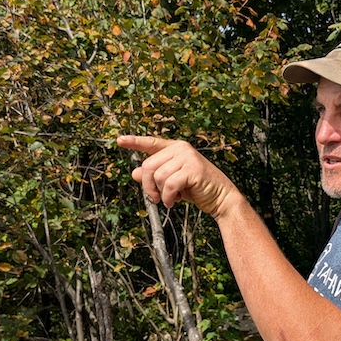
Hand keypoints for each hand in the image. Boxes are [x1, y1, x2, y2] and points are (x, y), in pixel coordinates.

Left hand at [117, 135, 239, 217]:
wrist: (221, 198)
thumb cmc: (197, 189)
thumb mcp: (171, 182)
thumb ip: (154, 176)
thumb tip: (135, 173)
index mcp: (175, 148)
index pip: (151, 143)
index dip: (134, 142)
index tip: (119, 140)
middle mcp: (181, 149)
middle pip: (149, 166)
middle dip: (148, 186)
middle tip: (155, 198)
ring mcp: (187, 157)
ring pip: (158, 176)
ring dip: (161, 193)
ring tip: (171, 198)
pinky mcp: (193, 169)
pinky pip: (169, 184)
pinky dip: (168, 197)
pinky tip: (175, 200)